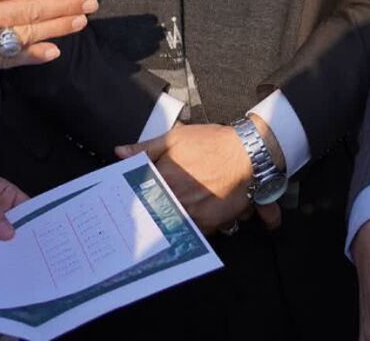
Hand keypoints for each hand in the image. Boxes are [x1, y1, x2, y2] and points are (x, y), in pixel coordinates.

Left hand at [116, 123, 255, 235]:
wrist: (247, 154)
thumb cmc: (213, 143)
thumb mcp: (175, 137)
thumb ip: (146, 148)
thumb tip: (121, 152)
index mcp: (164, 179)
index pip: (140, 198)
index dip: (136, 202)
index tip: (131, 207)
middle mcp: (177, 200)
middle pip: (156, 215)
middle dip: (153, 213)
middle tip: (153, 213)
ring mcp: (193, 214)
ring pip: (174, 226)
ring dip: (172, 222)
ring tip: (174, 215)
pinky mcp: (210, 224)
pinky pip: (194, 232)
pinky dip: (192, 226)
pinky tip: (194, 215)